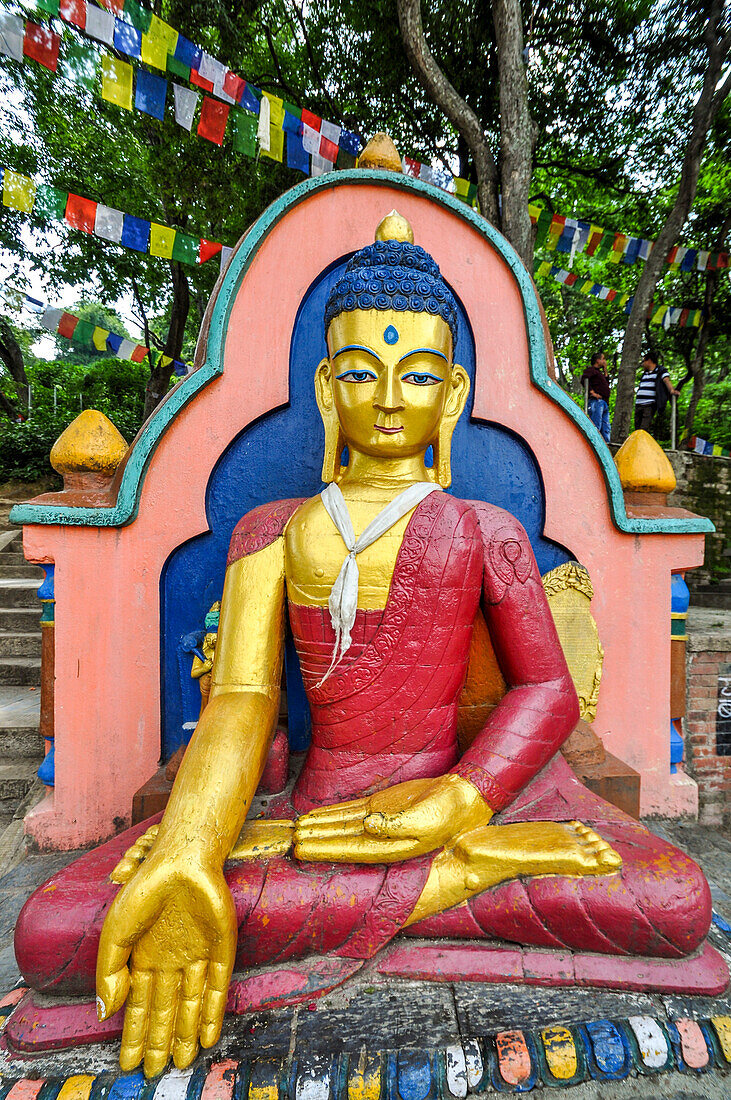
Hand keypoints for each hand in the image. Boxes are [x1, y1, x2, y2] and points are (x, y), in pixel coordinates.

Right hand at [96, 850, 236, 1077]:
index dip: (132, 1034)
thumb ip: (108, 974)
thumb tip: (103, 1013)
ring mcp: (196, 956)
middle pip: (164, 1011)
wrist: (182, 862)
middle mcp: (170, 961)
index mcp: (144, 958)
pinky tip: (210, 1036)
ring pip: (191, 1005)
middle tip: (153, 1071)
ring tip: (182, 1061)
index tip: (127, 1063)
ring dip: (186, 1033)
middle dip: (158, 1041)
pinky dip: (214, 1013)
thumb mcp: (115, 933)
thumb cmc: (145, 892)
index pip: (137, 1006)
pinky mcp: (220, 951)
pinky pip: (217, 988)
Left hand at [293, 773, 492, 862]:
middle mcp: (381, 839)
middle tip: (290, 840)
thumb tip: (369, 824)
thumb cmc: (450, 812)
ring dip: (320, 827)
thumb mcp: (426, 820)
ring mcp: (379, 822)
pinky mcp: (381, 806)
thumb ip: (396, 824)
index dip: (325, 849)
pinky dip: (333, 813)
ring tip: (297, 829)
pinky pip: (351, 811)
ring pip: (342, 825)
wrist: (464, 796)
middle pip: (341, 840)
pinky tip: (317, 816)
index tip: (303, 849)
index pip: (350, 851)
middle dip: (316, 840)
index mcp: (392, 848)